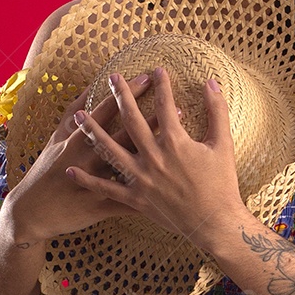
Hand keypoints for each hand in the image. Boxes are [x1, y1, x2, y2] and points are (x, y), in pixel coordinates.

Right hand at [1, 72, 174, 245]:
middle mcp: (87, 159)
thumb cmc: (45, 170)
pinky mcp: (99, 207)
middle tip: (176, 103)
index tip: (147, 77)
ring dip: (155, 153)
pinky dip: (150, 198)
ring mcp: (94, 184)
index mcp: (76, 140)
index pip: (105, 111)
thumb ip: (72, 114)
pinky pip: (128, 203)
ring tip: (179, 140)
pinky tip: (174, 191)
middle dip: (151, 121)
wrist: (31, 212)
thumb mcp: (55, 139)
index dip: (126, 94)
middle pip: (124, 135)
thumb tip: (90, 87)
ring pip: (131, 166)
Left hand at [66, 67, 246, 252]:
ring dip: (92, 131)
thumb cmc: (222, 184)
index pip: (164, 104)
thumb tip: (212, 82)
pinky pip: (106, 188)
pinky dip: (88, 180)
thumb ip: (217, 111)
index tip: (156, 70)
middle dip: (120, 95)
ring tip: (78, 115)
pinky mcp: (135, 198)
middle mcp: (153, 156)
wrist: (215, 224)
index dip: (161, 85)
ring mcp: (141, 178)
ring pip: (110, 150)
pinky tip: (71, 170)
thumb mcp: (223, 144)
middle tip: (111, 78)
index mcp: (174, 142)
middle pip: (130, 119)